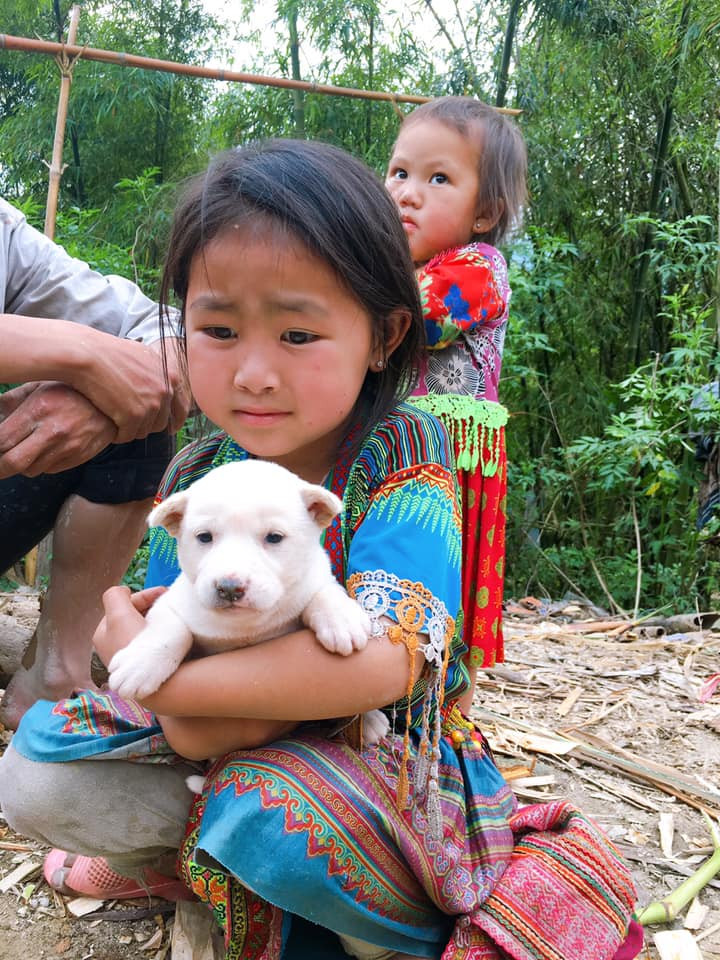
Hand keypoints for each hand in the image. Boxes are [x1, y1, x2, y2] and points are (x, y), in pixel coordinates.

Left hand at [0, 382, 116, 476]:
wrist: (112, 403)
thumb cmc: (72, 391)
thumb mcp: (39, 387)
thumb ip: (11, 401)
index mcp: (38, 410)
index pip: (2, 440)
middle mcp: (53, 431)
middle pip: (13, 463)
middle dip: (0, 468)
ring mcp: (68, 447)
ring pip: (31, 470)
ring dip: (22, 464)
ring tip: (25, 450)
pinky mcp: (79, 457)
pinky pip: (49, 470)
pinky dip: (42, 464)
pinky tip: (45, 450)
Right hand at [77, 336, 189, 442]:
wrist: (87, 354)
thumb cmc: (108, 352)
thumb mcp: (142, 355)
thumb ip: (156, 372)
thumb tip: (165, 384)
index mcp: (170, 376)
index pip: (179, 407)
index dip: (171, 419)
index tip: (166, 427)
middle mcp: (165, 391)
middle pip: (160, 422)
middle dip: (145, 424)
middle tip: (129, 423)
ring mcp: (151, 404)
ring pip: (144, 430)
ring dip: (130, 430)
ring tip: (116, 424)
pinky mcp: (134, 416)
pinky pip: (128, 435)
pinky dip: (118, 435)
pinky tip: (110, 430)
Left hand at [93, 585, 166, 667]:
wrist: (161, 679)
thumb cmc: (137, 646)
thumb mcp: (120, 614)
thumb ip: (115, 595)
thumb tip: (123, 592)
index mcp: (102, 634)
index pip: (123, 605)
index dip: (144, 596)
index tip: (164, 592)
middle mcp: (111, 648)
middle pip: (131, 616)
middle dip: (149, 607)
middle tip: (168, 604)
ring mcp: (127, 660)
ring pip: (142, 629)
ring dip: (155, 620)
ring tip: (170, 617)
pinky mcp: (143, 670)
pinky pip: (150, 643)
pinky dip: (158, 635)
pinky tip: (167, 635)